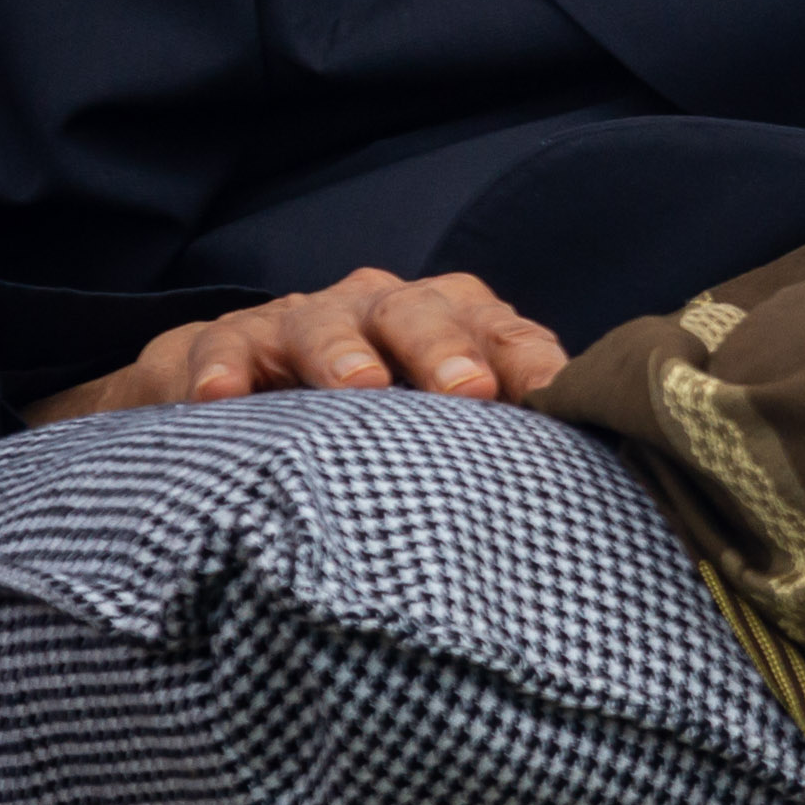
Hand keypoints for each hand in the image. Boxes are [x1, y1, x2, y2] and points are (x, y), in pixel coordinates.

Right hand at [23, 267, 566, 422]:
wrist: (241, 393)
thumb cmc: (371, 418)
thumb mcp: (433, 427)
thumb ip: (496, 446)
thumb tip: (585, 495)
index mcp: (449, 322)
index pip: (500, 331)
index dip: (528, 358)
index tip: (552, 395)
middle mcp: (380, 309)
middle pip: (419, 312)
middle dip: (445, 348)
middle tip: (467, 390)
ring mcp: (301, 321)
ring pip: (324, 321)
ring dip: (343, 351)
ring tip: (357, 386)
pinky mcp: (223, 343)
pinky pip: (220, 345)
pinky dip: (220, 369)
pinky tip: (220, 400)